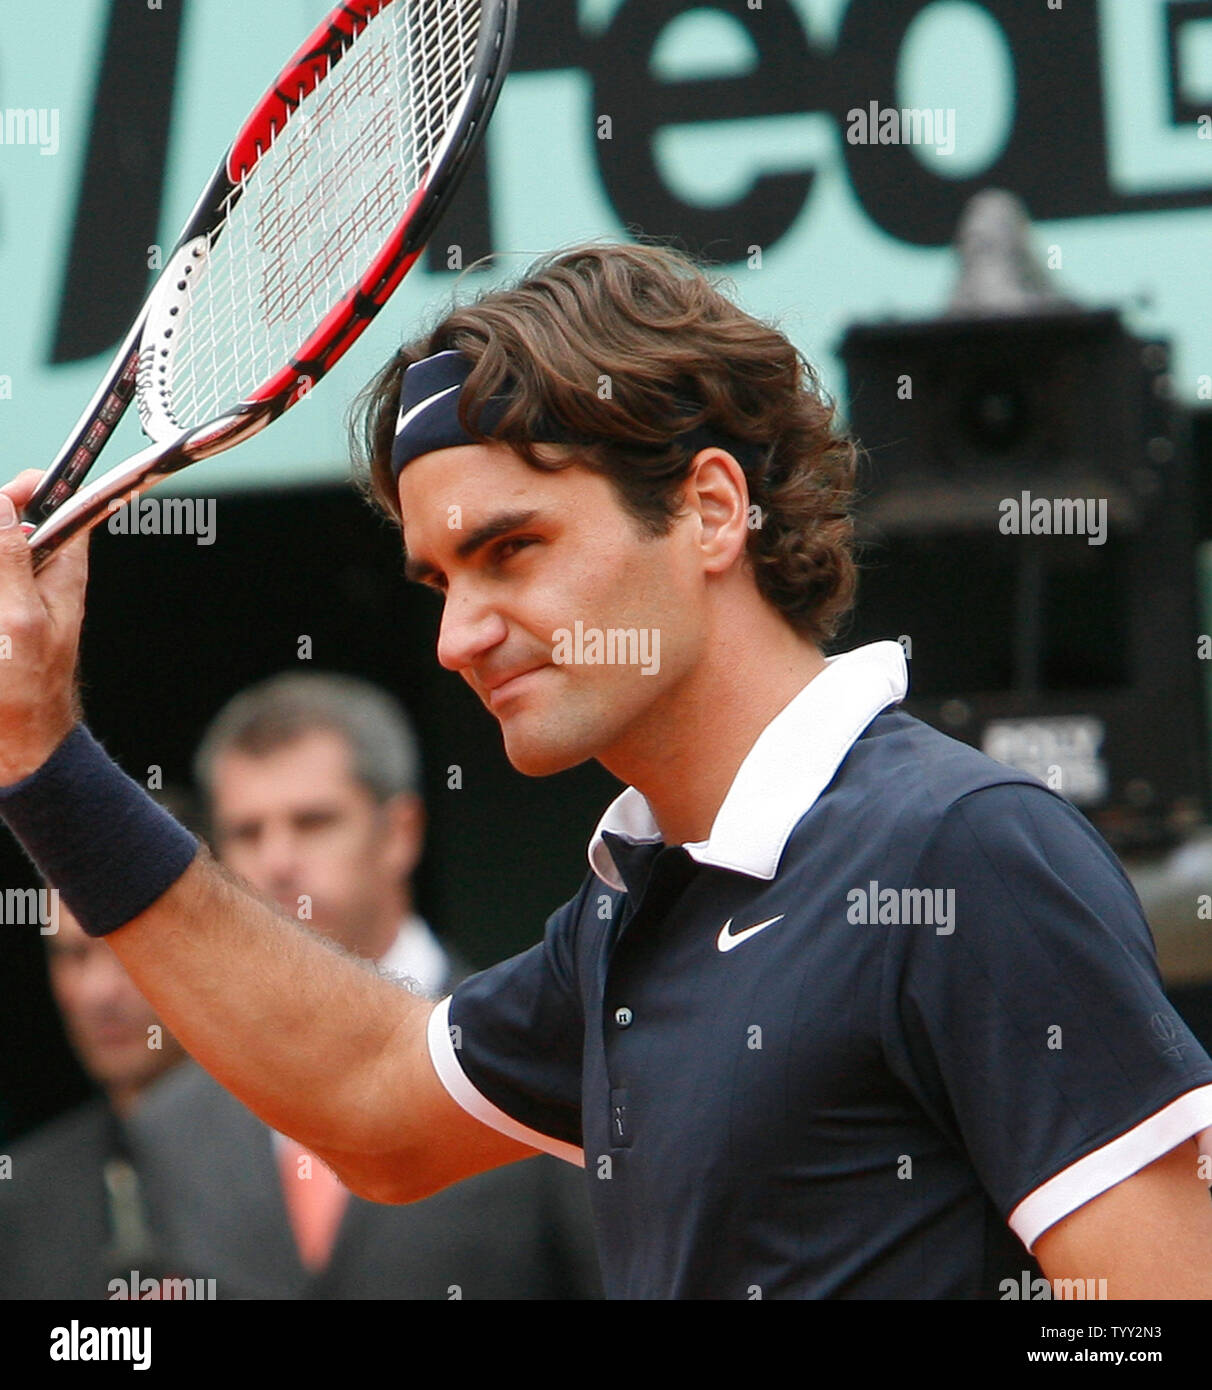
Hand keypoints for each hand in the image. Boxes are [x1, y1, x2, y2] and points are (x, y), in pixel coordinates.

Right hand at [0, 471, 88, 783]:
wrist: (14, 746)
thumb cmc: (26, 690)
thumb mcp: (18, 619)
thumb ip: (9, 559)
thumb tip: (1, 504)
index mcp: (61, 571)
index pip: (60, 510)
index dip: (33, 491)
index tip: (11, 489)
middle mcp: (37, 577)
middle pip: (9, 526)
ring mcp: (11, 597)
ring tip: (1, 627)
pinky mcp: (0, 614)